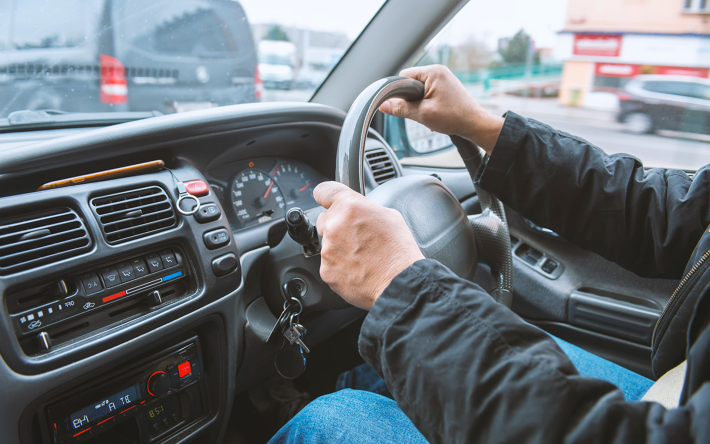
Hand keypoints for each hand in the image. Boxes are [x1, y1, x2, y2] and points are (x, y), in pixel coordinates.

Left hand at [314, 181, 424, 309]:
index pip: (323, 191)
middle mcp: (335, 225)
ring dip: (339, 248)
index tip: (327, 201)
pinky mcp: (326, 270)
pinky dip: (339, 267)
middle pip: (324, 219)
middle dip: (336, 226)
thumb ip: (365, 208)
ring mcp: (328, 249)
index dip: (326, 197)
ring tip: (361, 257)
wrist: (399, 282)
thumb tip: (358, 211)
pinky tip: (357, 269)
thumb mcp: (389, 215)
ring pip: (327, 244)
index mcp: (350, 206)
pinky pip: (328, 264)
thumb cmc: (399, 251)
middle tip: (356, 237)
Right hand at [379, 64, 503, 153]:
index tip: (403, 106)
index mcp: (433, 72)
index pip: (403, 77)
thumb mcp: (422, 114)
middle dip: (412, 100)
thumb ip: (401, 108)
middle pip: (411, 84)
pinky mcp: (446, 87)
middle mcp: (439, 71)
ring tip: (431, 114)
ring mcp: (444, 78)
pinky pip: (428, 93)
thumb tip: (383, 105)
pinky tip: (436, 114)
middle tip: (421, 112)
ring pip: (419, 90)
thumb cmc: (455, 117)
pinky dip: (428, 105)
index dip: (399, 93)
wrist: (475, 124)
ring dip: (420, 104)